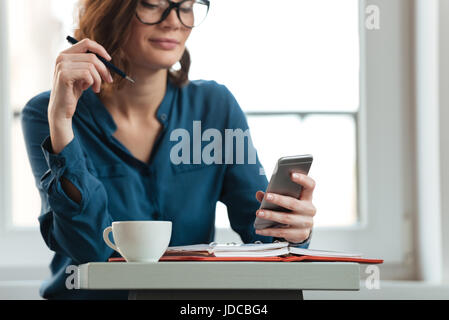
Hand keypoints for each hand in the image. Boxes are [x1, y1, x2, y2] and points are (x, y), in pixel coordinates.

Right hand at [48, 38, 113, 152]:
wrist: (62, 108)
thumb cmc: (73, 92)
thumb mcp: (83, 76)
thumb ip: (90, 65)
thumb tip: (107, 59)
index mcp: (66, 54)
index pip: (86, 43)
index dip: (100, 49)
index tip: (109, 59)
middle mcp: (62, 57)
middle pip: (92, 56)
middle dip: (104, 69)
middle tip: (109, 80)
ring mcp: (62, 65)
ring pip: (92, 66)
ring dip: (98, 79)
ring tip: (95, 88)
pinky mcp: (64, 74)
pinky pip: (87, 74)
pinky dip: (92, 82)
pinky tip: (86, 89)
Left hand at [255, 172, 316, 242]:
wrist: (300, 230)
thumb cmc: (291, 210)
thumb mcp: (285, 201)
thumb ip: (273, 195)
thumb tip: (259, 194)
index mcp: (307, 197)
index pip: (310, 185)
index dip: (303, 179)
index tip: (291, 174)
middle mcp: (309, 209)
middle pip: (294, 203)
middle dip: (279, 199)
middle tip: (267, 196)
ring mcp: (307, 223)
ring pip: (286, 218)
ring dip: (271, 215)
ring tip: (259, 213)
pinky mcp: (300, 234)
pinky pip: (283, 232)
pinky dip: (269, 231)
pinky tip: (259, 229)